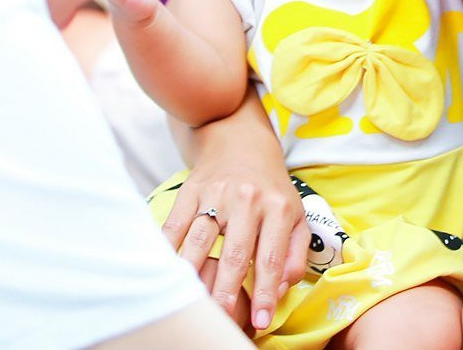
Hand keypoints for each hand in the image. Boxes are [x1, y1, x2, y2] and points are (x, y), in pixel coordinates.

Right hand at [165, 125, 308, 330]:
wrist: (241, 140)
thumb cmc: (271, 188)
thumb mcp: (296, 215)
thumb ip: (295, 253)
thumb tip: (280, 288)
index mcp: (277, 207)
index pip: (271, 258)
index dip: (264, 293)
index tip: (260, 322)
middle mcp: (247, 199)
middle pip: (233, 254)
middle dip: (226, 292)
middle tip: (221, 319)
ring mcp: (216, 194)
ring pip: (199, 242)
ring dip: (193, 276)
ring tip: (192, 302)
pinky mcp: (190, 190)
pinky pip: (175, 225)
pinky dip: (167, 250)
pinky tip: (165, 272)